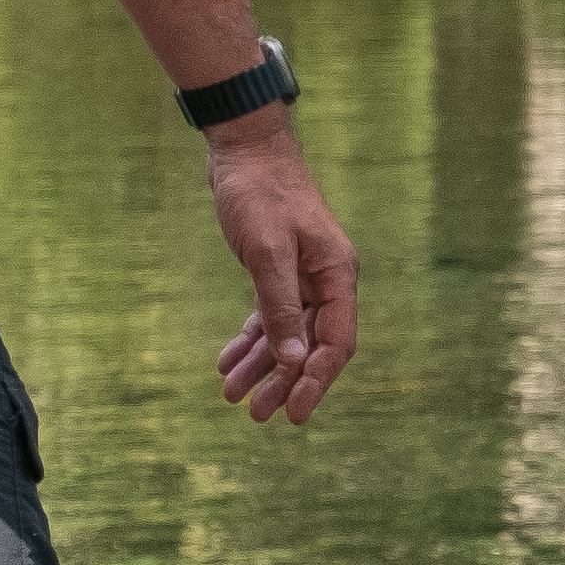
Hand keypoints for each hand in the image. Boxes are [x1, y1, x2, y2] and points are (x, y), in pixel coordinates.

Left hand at [200, 116, 360, 422]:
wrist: (243, 150)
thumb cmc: (260, 194)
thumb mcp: (268, 253)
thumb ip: (281, 308)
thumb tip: (296, 360)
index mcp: (337, 275)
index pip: (336, 342)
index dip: (316, 381)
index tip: (292, 414)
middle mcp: (327, 279)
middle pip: (311, 344)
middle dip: (285, 381)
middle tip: (256, 415)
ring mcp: (304, 275)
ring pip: (288, 334)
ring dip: (262, 365)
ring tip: (233, 395)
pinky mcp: (278, 269)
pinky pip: (270, 316)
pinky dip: (250, 339)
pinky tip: (227, 361)